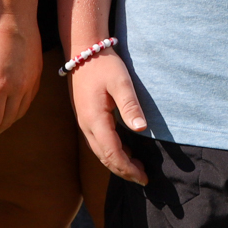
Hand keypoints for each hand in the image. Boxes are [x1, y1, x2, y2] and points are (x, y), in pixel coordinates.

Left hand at [0, 6, 37, 143]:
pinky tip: (6, 110)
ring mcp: (31, 83)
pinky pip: (27, 103)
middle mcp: (19, 88)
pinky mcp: (37, 77)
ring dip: (5, 124)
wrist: (14, 15)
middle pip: (6, 121)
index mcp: (0, 85)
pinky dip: (16, 112)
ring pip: (19, 114)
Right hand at [69, 52, 148, 184]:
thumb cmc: (104, 64)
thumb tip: (141, 129)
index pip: (112, 154)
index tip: (144, 178)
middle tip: (144, 178)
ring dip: (117, 163)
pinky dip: (111, 152)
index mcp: (95, 119)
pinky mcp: (85, 117)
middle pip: (104, 158)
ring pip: (100, 152)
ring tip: (137, 168)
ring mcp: (83, 121)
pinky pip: (97, 142)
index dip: (128, 169)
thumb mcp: (121, 82)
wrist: (82, 49)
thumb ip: (130, 106)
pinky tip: (125, 150)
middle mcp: (86, 125)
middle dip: (124, 171)